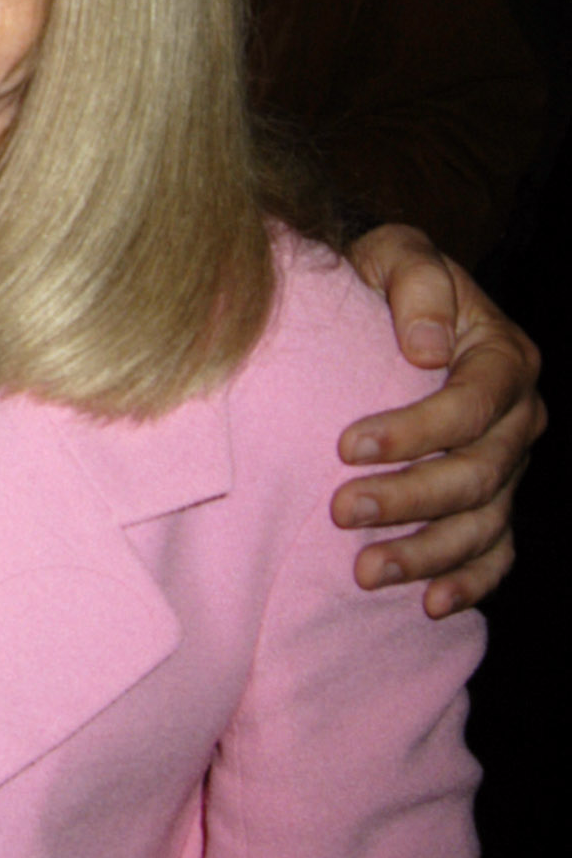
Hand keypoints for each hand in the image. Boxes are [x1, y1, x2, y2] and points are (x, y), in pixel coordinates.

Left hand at [335, 226, 542, 615]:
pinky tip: (429, 604)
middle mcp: (517, 418)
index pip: (473, 406)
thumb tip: (424, 346)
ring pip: (483, 522)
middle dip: (410, 498)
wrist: (383, 305)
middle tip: (340, 510)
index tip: (346, 445)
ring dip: (427, 553)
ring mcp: (507, 465)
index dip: (415, 431)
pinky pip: (495, 551)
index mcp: (503, 358)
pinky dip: (468, 581)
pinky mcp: (490, 500)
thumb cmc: (382, 279)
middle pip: (478, 473)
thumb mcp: (396, 252)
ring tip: (364, 572)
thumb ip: (413, 281)